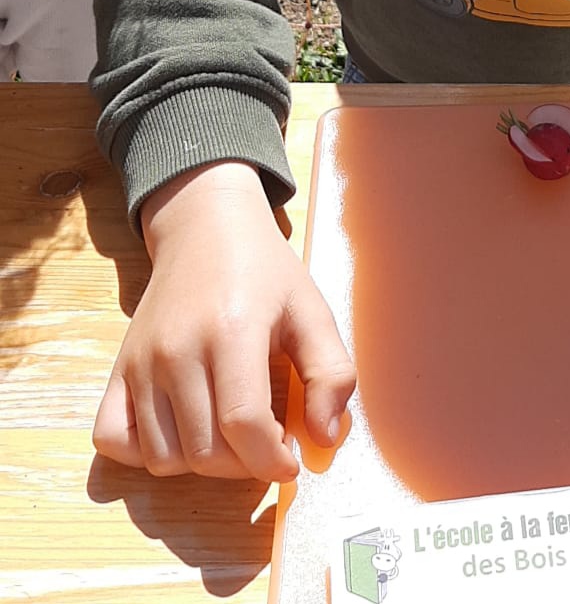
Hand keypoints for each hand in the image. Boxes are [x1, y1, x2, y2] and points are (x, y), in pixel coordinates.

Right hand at [93, 161, 356, 480]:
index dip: (273, 459)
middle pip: (205, 452)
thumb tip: (325, 439)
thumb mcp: (312, 309)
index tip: (291, 459)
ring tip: (230, 432)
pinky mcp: (118, 369)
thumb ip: (331, 373)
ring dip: (202, 464)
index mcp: (232, 330)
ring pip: (163, 458)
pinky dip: (145, 452)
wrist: (205, 228)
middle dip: (245, 464)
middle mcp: (178, 350)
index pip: (244, 425)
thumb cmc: (264, 271)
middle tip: (267, 438)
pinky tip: (183, 431)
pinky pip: (114, 440)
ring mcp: (141, 362)